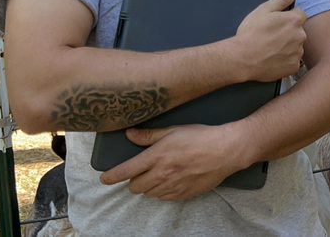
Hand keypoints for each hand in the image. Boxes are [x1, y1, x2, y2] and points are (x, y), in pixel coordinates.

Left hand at [100, 125, 245, 200]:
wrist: (225, 151)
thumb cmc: (200, 136)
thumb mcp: (172, 130)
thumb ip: (149, 136)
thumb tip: (130, 134)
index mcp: (156, 157)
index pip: (126, 171)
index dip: (112, 176)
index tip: (105, 179)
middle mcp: (161, 175)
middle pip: (135, 187)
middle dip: (133, 180)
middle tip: (139, 172)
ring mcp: (173, 187)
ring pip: (149, 194)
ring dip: (148, 186)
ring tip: (157, 175)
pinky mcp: (184, 194)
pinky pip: (165, 198)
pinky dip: (162, 192)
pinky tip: (170, 182)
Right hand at [234, 0, 307, 81]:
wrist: (242, 59)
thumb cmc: (251, 33)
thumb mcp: (264, 10)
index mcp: (294, 20)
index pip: (300, 14)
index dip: (288, 17)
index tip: (276, 23)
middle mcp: (300, 36)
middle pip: (299, 31)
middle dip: (289, 32)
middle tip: (271, 36)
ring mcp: (297, 53)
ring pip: (296, 47)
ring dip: (288, 47)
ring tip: (270, 49)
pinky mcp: (293, 67)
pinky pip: (293, 61)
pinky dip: (285, 60)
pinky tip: (272, 59)